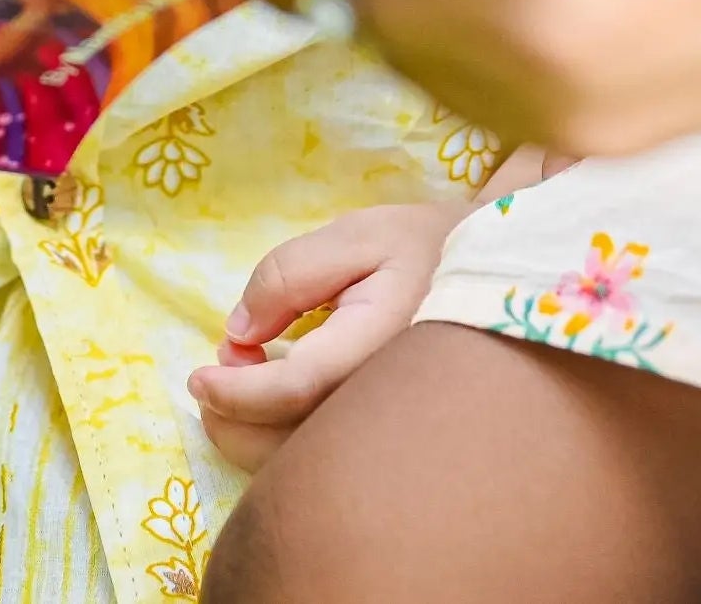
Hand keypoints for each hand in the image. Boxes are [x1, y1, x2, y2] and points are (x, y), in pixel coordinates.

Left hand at [188, 204, 466, 470]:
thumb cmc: (429, 247)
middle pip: (294, 446)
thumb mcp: (360, 235)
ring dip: (255, 436)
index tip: (198, 377)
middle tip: (210, 379)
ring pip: (309, 465)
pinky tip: (275, 402)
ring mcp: (393, 427)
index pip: (294, 391)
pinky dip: (286, 442)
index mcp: (380, 346)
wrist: (502, 275)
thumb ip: (291, 274)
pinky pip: (329, 460)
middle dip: (234, 422)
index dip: (235, 392)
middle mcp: (388, 403)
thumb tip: (239, 330)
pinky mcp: (394, 437)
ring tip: (238, 383)